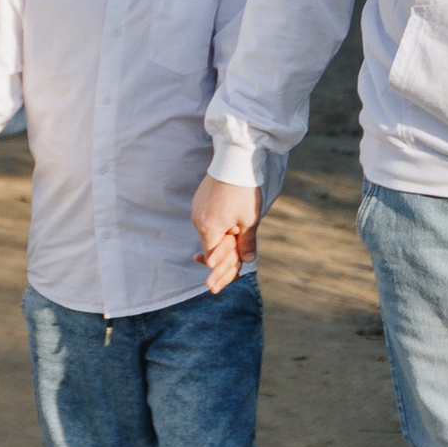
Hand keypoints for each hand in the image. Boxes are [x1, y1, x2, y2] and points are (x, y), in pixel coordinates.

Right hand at [192, 174, 259, 293]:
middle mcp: (198, 219)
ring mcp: (198, 208)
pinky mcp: (201, 199)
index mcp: (208, 228)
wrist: (235, 158)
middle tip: (215, 283)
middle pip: (210, 246)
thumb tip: (247, 260)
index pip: (212, 257)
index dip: (219, 271)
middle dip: (219, 260)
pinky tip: (226, 227)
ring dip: (221, 240)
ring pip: (210, 232)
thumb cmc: (243, 191)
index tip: (214, 288)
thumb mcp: (249, 220)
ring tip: (231, 251)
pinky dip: (218, 227)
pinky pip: (208, 219)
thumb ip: (246, 243)